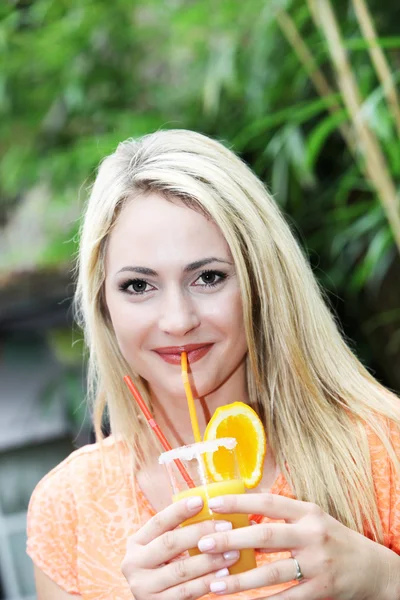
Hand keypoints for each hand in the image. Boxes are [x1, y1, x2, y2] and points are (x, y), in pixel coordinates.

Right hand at [121, 495, 239, 598]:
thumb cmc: (164, 568)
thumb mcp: (161, 549)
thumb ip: (177, 532)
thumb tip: (210, 508)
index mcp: (136, 543)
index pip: (158, 521)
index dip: (179, 510)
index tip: (201, 501)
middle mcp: (134, 563)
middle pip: (170, 542)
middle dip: (200, 532)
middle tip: (226, 526)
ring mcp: (144, 586)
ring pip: (181, 569)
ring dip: (210, 560)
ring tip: (232, 552)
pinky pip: (187, 591)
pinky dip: (207, 582)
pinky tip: (224, 575)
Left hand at [196, 492, 399, 598]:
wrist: (372, 568)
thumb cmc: (333, 539)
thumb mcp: (312, 519)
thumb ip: (282, 515)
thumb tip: (242, 512)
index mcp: (307, 511)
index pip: (268, 501)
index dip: (239, 502)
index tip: (213, 503)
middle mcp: (312, 534)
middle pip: (266, 534)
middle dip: (231, 539)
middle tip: (204, 543)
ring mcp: (318, 563)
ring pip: (272, 571)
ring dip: (241, 579)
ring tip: (215, 583)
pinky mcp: (322, 589)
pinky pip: (287, 598)